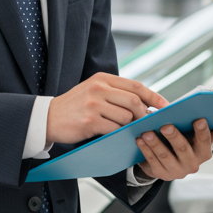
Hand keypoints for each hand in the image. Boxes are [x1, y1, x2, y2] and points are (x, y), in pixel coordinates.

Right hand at [47, 72, 166, 144]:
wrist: (47, 118)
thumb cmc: (76, 106)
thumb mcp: (94, 91)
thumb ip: (117, 93)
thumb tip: (146, 104)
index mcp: (103, 78)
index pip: (136, 86)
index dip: (153, 96)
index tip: (165, 106)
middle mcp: (99, 88)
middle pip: (134, 101)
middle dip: (143, 114)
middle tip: (145, 122)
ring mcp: (94, 104)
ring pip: (126, 116)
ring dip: (128, 125)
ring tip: (124, 128)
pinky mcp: (90, 121)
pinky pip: (114, 129)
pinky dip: (118, 133)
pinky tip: (113, 134)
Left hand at [134, 119, 212, 180]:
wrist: (170, 163)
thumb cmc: (188, 143)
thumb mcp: (201, 138)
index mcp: (204, 153)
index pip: (206, 142)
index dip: (203, 131)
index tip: (199, 119)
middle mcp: (192, 164)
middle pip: (183, 149)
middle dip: (174, 136)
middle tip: (166, 125)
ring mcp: (176, 171)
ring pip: (165, 155)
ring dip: (155, 143)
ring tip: (147, 132)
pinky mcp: (161, 174)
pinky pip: (152, 161)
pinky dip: (145, 149)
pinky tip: (140, 139)